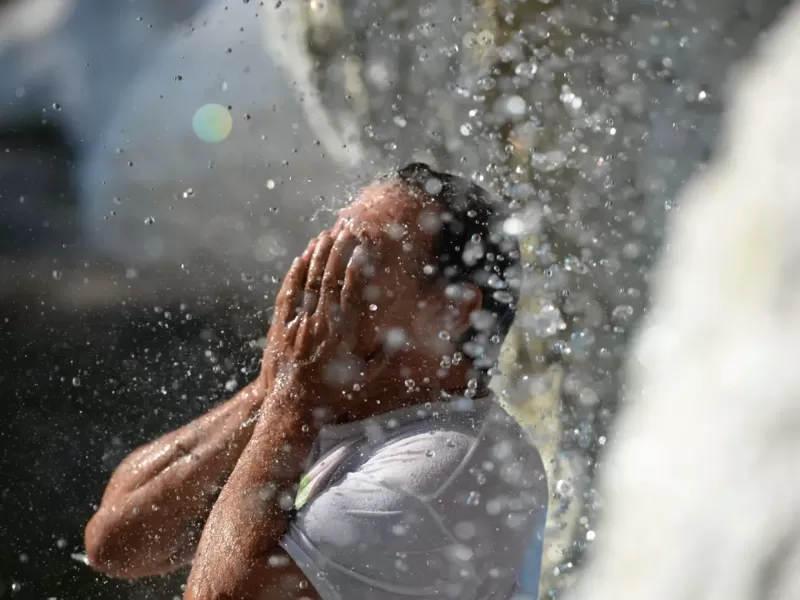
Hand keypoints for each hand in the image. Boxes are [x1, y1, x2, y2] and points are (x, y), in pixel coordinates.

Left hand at [262, 227, 393, 421]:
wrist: (292, 410)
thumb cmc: (333, 396)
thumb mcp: (365, 379)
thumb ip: (384, 356)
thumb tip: (401, 336)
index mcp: (342, 335)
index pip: (351, 292)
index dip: (357, 266)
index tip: (364, 247)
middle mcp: (319, 324)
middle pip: (329, 279)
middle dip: (338, 252)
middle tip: (347, 229)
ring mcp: (297, 324)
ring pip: (308, 282)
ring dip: (317, 256)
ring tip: (327, 234)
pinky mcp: (280, 327)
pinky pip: (288, 294)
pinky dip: (295, 274)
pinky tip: (302, 258)